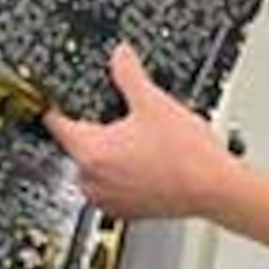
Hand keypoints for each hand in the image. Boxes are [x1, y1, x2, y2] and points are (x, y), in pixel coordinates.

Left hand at [43, 46, 238, 219]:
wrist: (214, 189)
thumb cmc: (186, 155)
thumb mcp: (153, 101)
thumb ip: (129, 74)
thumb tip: (119, 56)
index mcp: (90, 153)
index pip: (57, 124)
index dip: (56, 106)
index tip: (54, 99)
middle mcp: (93, 181)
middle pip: (78, 146)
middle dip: (95, 130)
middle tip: (122, 118)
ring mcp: (109, 200)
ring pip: (96, 168)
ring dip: (109, 155)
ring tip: (141, 142)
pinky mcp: (126, 211)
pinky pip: (112, 187)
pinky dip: (123, 174)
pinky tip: (147, 161)